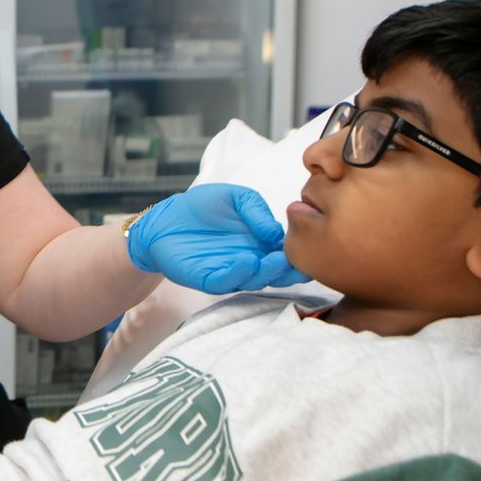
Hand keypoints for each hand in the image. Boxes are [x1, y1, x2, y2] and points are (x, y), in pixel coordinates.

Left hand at [126, 183, 310, 293]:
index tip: (312, 250)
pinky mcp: (208, 278)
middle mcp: (251, 262)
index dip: (300, 256)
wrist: (168, 216)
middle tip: (295, 260)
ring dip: (266, 272)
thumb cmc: (205, 206)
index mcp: (263, 245)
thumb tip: (276, 232)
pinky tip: (247, 261)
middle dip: (288, 270)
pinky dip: (237, 274)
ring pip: (253, 280)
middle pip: (276, 273)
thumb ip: (257, 211)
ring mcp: (231, 272)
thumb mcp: (237, 199)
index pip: (287, 255)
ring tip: (274, 260)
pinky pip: (225, 281)